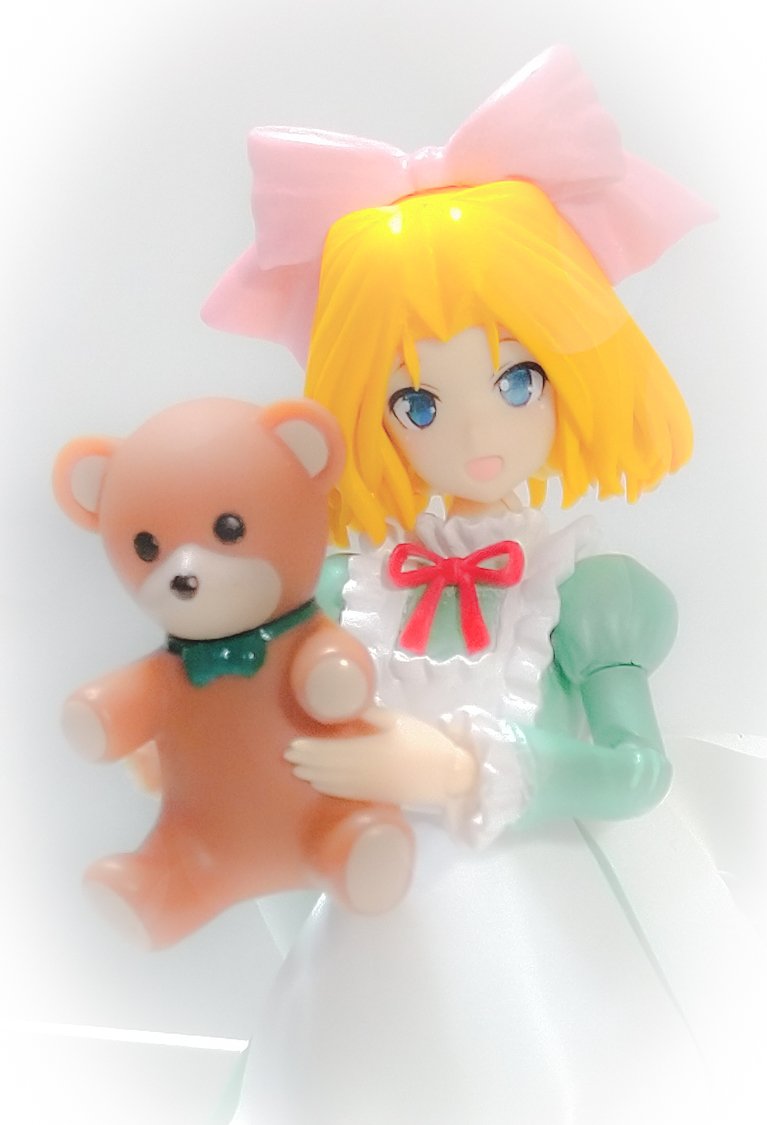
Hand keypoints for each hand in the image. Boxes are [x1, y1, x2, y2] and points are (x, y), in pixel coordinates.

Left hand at [285, 707, 476, 806]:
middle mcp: (367, 770)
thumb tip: (345, 713)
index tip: (294, 744)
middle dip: (308, 762)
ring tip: (298, 770)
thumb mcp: (399, 721)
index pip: (334, 750)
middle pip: (330, 767)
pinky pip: (347, 793)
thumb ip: (371, 717)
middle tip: (288, 756)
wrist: (449, 773)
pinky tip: (319, 784)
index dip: (312, 749)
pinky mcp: (377, 797)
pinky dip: (329, 788)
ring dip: (315, 775)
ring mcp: (371, 787)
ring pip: (335, 782)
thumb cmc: (424, 741)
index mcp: (372, 748)